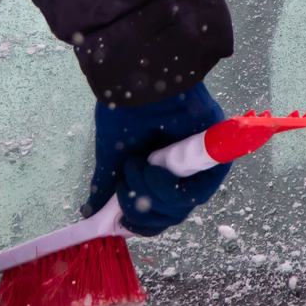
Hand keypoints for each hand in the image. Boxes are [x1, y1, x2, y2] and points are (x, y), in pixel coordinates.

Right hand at [84, 82, 230, 235]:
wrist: (137, 81)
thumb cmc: (125, 110)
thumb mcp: (111, 154)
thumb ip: (106, 185)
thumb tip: (90, 212)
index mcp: (159, 171)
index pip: (158, 212)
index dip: (141, 223)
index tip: (121, 223)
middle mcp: (181, 170)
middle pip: (171, 215)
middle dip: (142, 211)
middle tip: (124, 191)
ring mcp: (198, 163)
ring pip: (183, 207)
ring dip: (153, 195)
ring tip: (136, 169)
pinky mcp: (214, 154)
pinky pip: (199, 190)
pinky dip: (171, 189)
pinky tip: (153, 171)